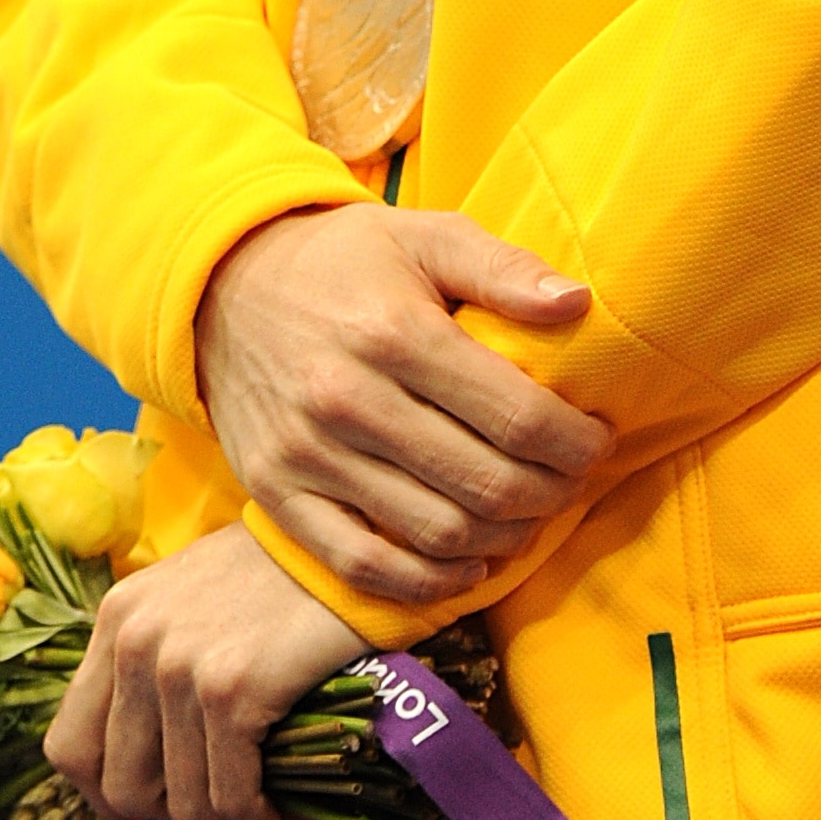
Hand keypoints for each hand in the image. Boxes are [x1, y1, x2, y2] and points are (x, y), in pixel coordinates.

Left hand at [43, 523, 365, 819]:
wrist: (358, 544)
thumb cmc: (289, 573)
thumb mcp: (197, 599)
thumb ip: (158, 659)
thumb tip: (148, 753)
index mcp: (118, 618)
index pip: (69, 747)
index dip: (110, 789)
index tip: (161, 792)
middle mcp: (135, 641)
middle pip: (119, 787)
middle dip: (174, 810)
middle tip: (225, 798)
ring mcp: (179, 666)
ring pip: (184, 804)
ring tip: (267, 808)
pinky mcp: (231, 689)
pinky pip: (233, 798)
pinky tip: (288, 813)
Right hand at [199, 205, 608, 607]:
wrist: (223, 286)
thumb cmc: (345, 260)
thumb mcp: (424, 236)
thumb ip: (503, 269)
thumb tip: (578, 303)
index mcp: (395, 332)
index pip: (517, 415)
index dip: (576, 441)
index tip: (597, 439)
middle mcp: (348, 398)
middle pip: (484, 483)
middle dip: (551, 493)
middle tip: (572, 481)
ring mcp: (307, 455)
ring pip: (435, 534)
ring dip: (503, 539)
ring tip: (529, 515)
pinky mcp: (276, 495)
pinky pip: (362, 567)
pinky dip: (427, 583)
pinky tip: (468, 563)